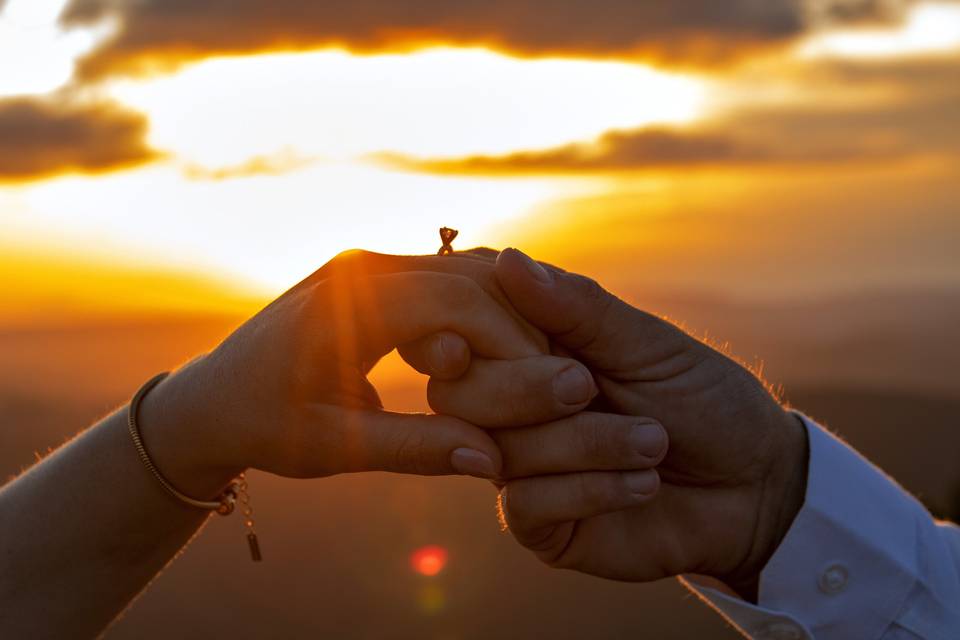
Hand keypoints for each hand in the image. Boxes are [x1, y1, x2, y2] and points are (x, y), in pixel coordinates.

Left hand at [136, 250, 588, 497]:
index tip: (550, 390)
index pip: (456, 303)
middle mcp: (362, 267)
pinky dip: (478, 315)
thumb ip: (415, 449)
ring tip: (533, 373)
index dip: (512, 344)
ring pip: (464, 274)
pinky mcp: (375, 274)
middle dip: (519, 329)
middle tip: (555, 382)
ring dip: (503, 319)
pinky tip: (500, 356)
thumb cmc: (264, 425)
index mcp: (348, 301)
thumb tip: (493, 461)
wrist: (213, 397)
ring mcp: (369, 264)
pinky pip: (444, 282)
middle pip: (470, 278)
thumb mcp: (335, 447)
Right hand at [487, 249, 807, 597]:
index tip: (527, 338)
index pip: (462, 327)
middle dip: (524, 390)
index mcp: (531, 347)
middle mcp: (512, 405)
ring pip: (499, 449)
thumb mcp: (648, 345)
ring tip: (654, 443)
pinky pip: (525, 504)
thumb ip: (578, 309)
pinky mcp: (539, 523)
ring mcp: (521, 465)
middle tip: (589, 387)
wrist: (755, 487)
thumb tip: (507, 259)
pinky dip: (590, 489)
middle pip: (457, 393)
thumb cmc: (703, 401)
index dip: (472, 328)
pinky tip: (643, 484)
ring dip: (585, 443)